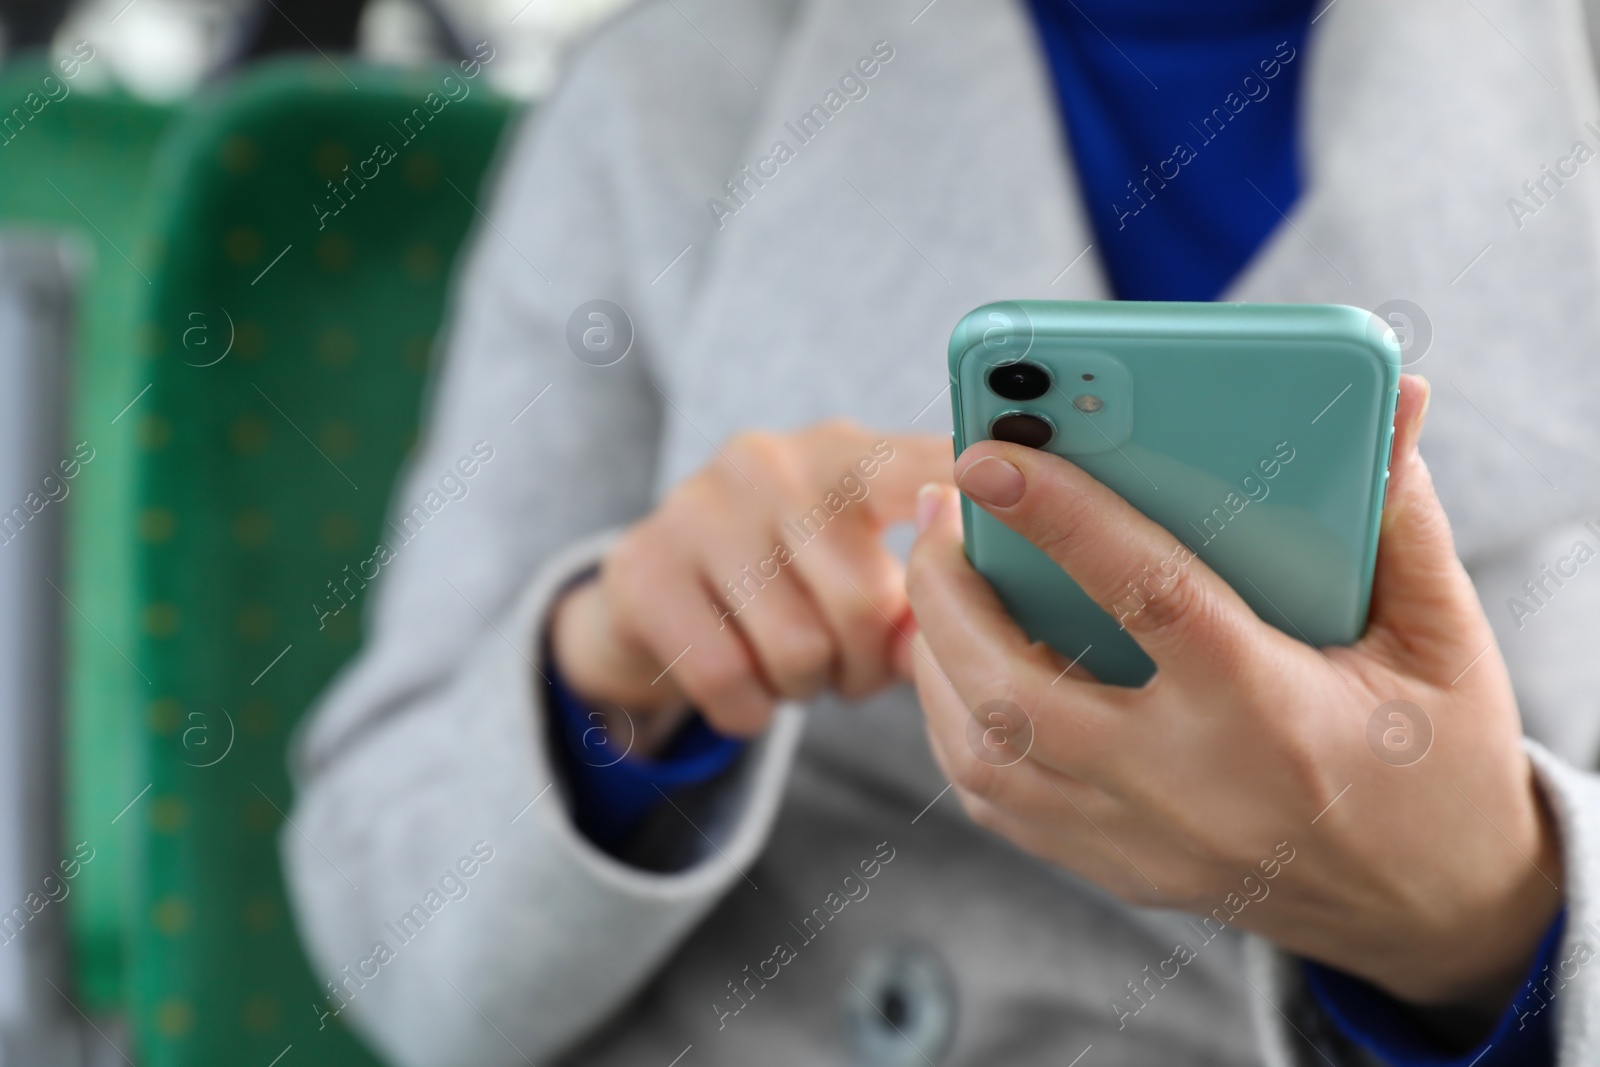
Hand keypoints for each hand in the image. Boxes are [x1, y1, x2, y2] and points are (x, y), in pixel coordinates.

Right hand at [551, 420, 951, 750]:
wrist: (646, 600)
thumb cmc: (788, 587)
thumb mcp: (857, 568)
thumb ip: (925, 592)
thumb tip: (971, 633)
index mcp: (843, 452)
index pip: (928, 468)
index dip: (977, 507)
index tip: (1014, 530)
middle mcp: (771, 462)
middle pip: (866, 602)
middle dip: (866, 664)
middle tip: (844, 664)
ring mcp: (698, 509)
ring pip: (800, 650)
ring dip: (807, 688)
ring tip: (792, 664)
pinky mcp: (642, 570)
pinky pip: (730, 680)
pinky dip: (749, 711)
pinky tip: (743, 687)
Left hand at [904, 376, 1562, 1019]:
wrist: (1434, 912)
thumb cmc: (1439, 762)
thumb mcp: (1446, 640)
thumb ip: (1401, 520)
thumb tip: (1390, 399)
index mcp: (1272, 710)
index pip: (1147, 596)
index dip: (1061, 517)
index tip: (990, 455)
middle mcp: (1189, 785)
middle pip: (1019, 691)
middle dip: (949, 594)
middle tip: (935, 513)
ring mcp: (1142, 839)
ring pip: (986, 754)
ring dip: (936, 658)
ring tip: (934, 579)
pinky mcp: (1117, 869)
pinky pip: (998, 803)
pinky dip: (956, 727)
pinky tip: (958, 666)